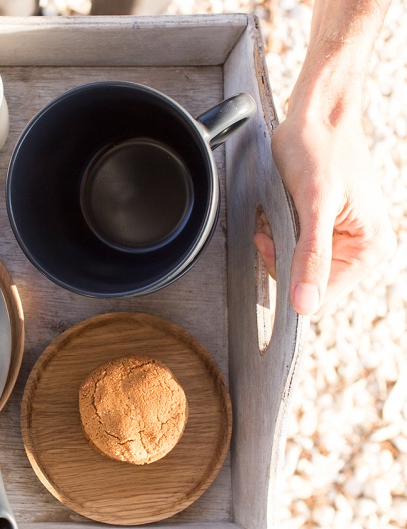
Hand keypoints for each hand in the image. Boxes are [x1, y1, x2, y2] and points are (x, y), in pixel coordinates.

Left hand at [256, 109, 395, 315]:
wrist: (316, 113)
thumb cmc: (319, 148)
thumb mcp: (313, 204)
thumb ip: (311, 256)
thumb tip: (306, 304)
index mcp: (371, 248)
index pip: (322, 296)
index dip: (290, 278)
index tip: (271, 245)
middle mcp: (362, 248)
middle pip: (309, 282)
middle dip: (282, 259)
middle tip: (268, 229)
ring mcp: (343, 238)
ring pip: (298, 265)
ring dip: (278, 246)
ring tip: (273, 218)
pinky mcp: (325, 227)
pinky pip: (296, 247)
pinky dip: (279, 235)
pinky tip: (275, 216)